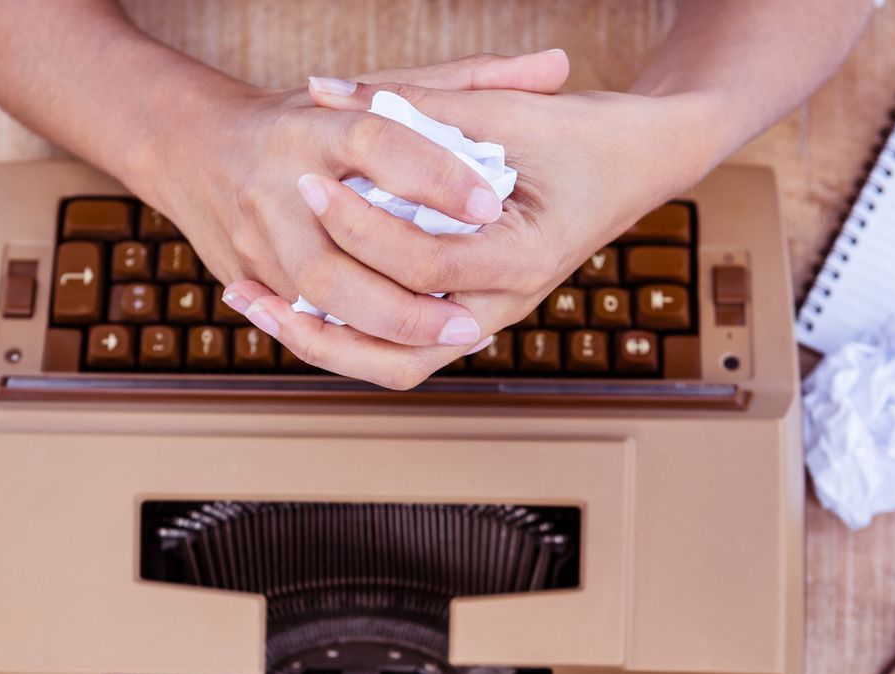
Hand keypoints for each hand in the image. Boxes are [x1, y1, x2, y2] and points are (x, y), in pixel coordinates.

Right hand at [122, 52, 570, 364]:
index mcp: (314, 125)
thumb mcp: (384, 90)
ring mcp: (256, 237)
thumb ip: (468, 83)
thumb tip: (560, 66)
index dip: (432, 174)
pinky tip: (407, 347)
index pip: (376, 141)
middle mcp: (277, 182)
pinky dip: (351, 339)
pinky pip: (301, 320)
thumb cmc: (309, 117)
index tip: (488, 203)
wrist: (195, 145)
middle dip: (404, 297)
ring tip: (450, 337)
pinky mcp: (249, 275)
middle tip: (471, 318)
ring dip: (382, 328)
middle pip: (332, 256)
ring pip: (317, 298)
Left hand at [223, 82, 728, 387]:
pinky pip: (395, 347)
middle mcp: (504, 304)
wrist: (638, 165)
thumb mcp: (506, 112)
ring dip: (323, 341)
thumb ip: (419, 102)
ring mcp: (484, 318)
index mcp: (523, 258)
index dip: (363, 226)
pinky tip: (283, 306)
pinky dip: (342, 334)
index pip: (426, 265)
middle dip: (326, 304)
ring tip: (257, 305)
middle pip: (403, 339)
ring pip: (394, 362)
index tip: (313, 180)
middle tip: (266, 259)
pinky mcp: (464, 316)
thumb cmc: (582, 134)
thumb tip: (325, 90)